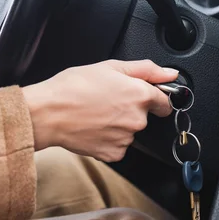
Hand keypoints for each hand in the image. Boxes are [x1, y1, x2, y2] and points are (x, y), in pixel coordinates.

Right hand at [22, 60, 178, 161]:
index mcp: (139, 95)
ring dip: (119, 123)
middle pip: (144, 115)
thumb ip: (146, 69)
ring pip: (130, 131)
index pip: (164, 101)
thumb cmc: (73, 87)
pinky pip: (118, 145)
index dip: (153, 96)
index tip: (141, 95)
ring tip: (96, 112)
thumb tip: (169, 73)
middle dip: (131, 108)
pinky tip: (94, 126)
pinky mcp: (113, 153)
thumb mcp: (110, 66)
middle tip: (107, 99)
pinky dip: (109, 138)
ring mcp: (126, 139)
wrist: (48, 113)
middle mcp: (137, 120)